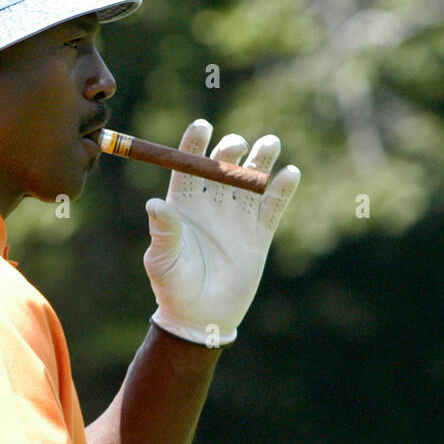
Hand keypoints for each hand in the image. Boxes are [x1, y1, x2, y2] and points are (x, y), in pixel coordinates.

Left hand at [143, 119, 299, 345]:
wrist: (201, 317)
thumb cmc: (173, 288)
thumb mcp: (163, 261)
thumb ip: (163, 232)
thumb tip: (153, 204)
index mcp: (183, 205)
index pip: (188, 166)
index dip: (194, 144)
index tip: (202, 126)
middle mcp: (210, 205)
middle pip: (223, 165)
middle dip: (231, 150)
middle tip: (235, 147)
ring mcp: (236, 217)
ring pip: (251, 180)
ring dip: (261, 159)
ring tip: (270, 143)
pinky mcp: (259, 234)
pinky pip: (273, 206)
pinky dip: (282, 189)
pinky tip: (290, 174)